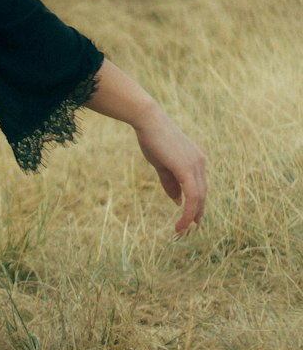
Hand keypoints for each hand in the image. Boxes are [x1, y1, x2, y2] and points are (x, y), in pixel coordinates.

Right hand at [133, 106, 206, 235]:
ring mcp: (196, 165)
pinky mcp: (187, 169)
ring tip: (180, 230)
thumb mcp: (161, 164)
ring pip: (199, 199)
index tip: (192, 220)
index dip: (197, 205)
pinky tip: (181, 222)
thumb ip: (170, 182)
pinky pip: (193, 197)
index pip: (200, 187)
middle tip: (186, 229)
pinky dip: (189, 212)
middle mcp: (200, 163)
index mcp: (196, 160)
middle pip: (202, 195)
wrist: (147, 120)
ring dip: (191, 217)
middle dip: (196, 214)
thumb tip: (177, 201)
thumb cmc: (152, 138)